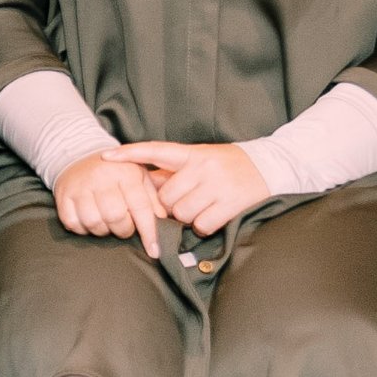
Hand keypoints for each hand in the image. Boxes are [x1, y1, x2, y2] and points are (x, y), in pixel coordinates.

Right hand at [50, 152, 165, 240]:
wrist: (80, 156)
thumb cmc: (116, 173)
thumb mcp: (139, 178)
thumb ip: (153, 199)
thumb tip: (164, 222)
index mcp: (125, 172)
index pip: (140, 206)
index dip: (149, 231)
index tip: (155, 251)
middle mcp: (102, 177)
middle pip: (116, 217)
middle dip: (123, 229)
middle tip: (124, 226)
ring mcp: (80, 186)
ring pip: (94, 222)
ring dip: (103, 230)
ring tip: (106, 222)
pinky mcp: (63, 195)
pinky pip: (73, 223)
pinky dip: (83, 228)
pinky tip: (89, 220)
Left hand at [127, 139, 272, 236]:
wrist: (271, 166)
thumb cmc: (229, 165)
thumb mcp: (202, 159)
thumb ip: (175, 170)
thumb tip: (144, 181)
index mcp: (194, 153)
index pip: (155, 150)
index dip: (129, 154)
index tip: (105, 157)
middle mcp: (203, 166)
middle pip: (166, 197)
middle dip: (171, 205)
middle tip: (187, 201)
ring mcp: (217, 185)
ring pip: (182, 213)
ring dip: (188, 218)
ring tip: (203, 207)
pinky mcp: (230, 203)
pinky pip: (202, 224)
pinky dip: (204, 226)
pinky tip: (213, 216)